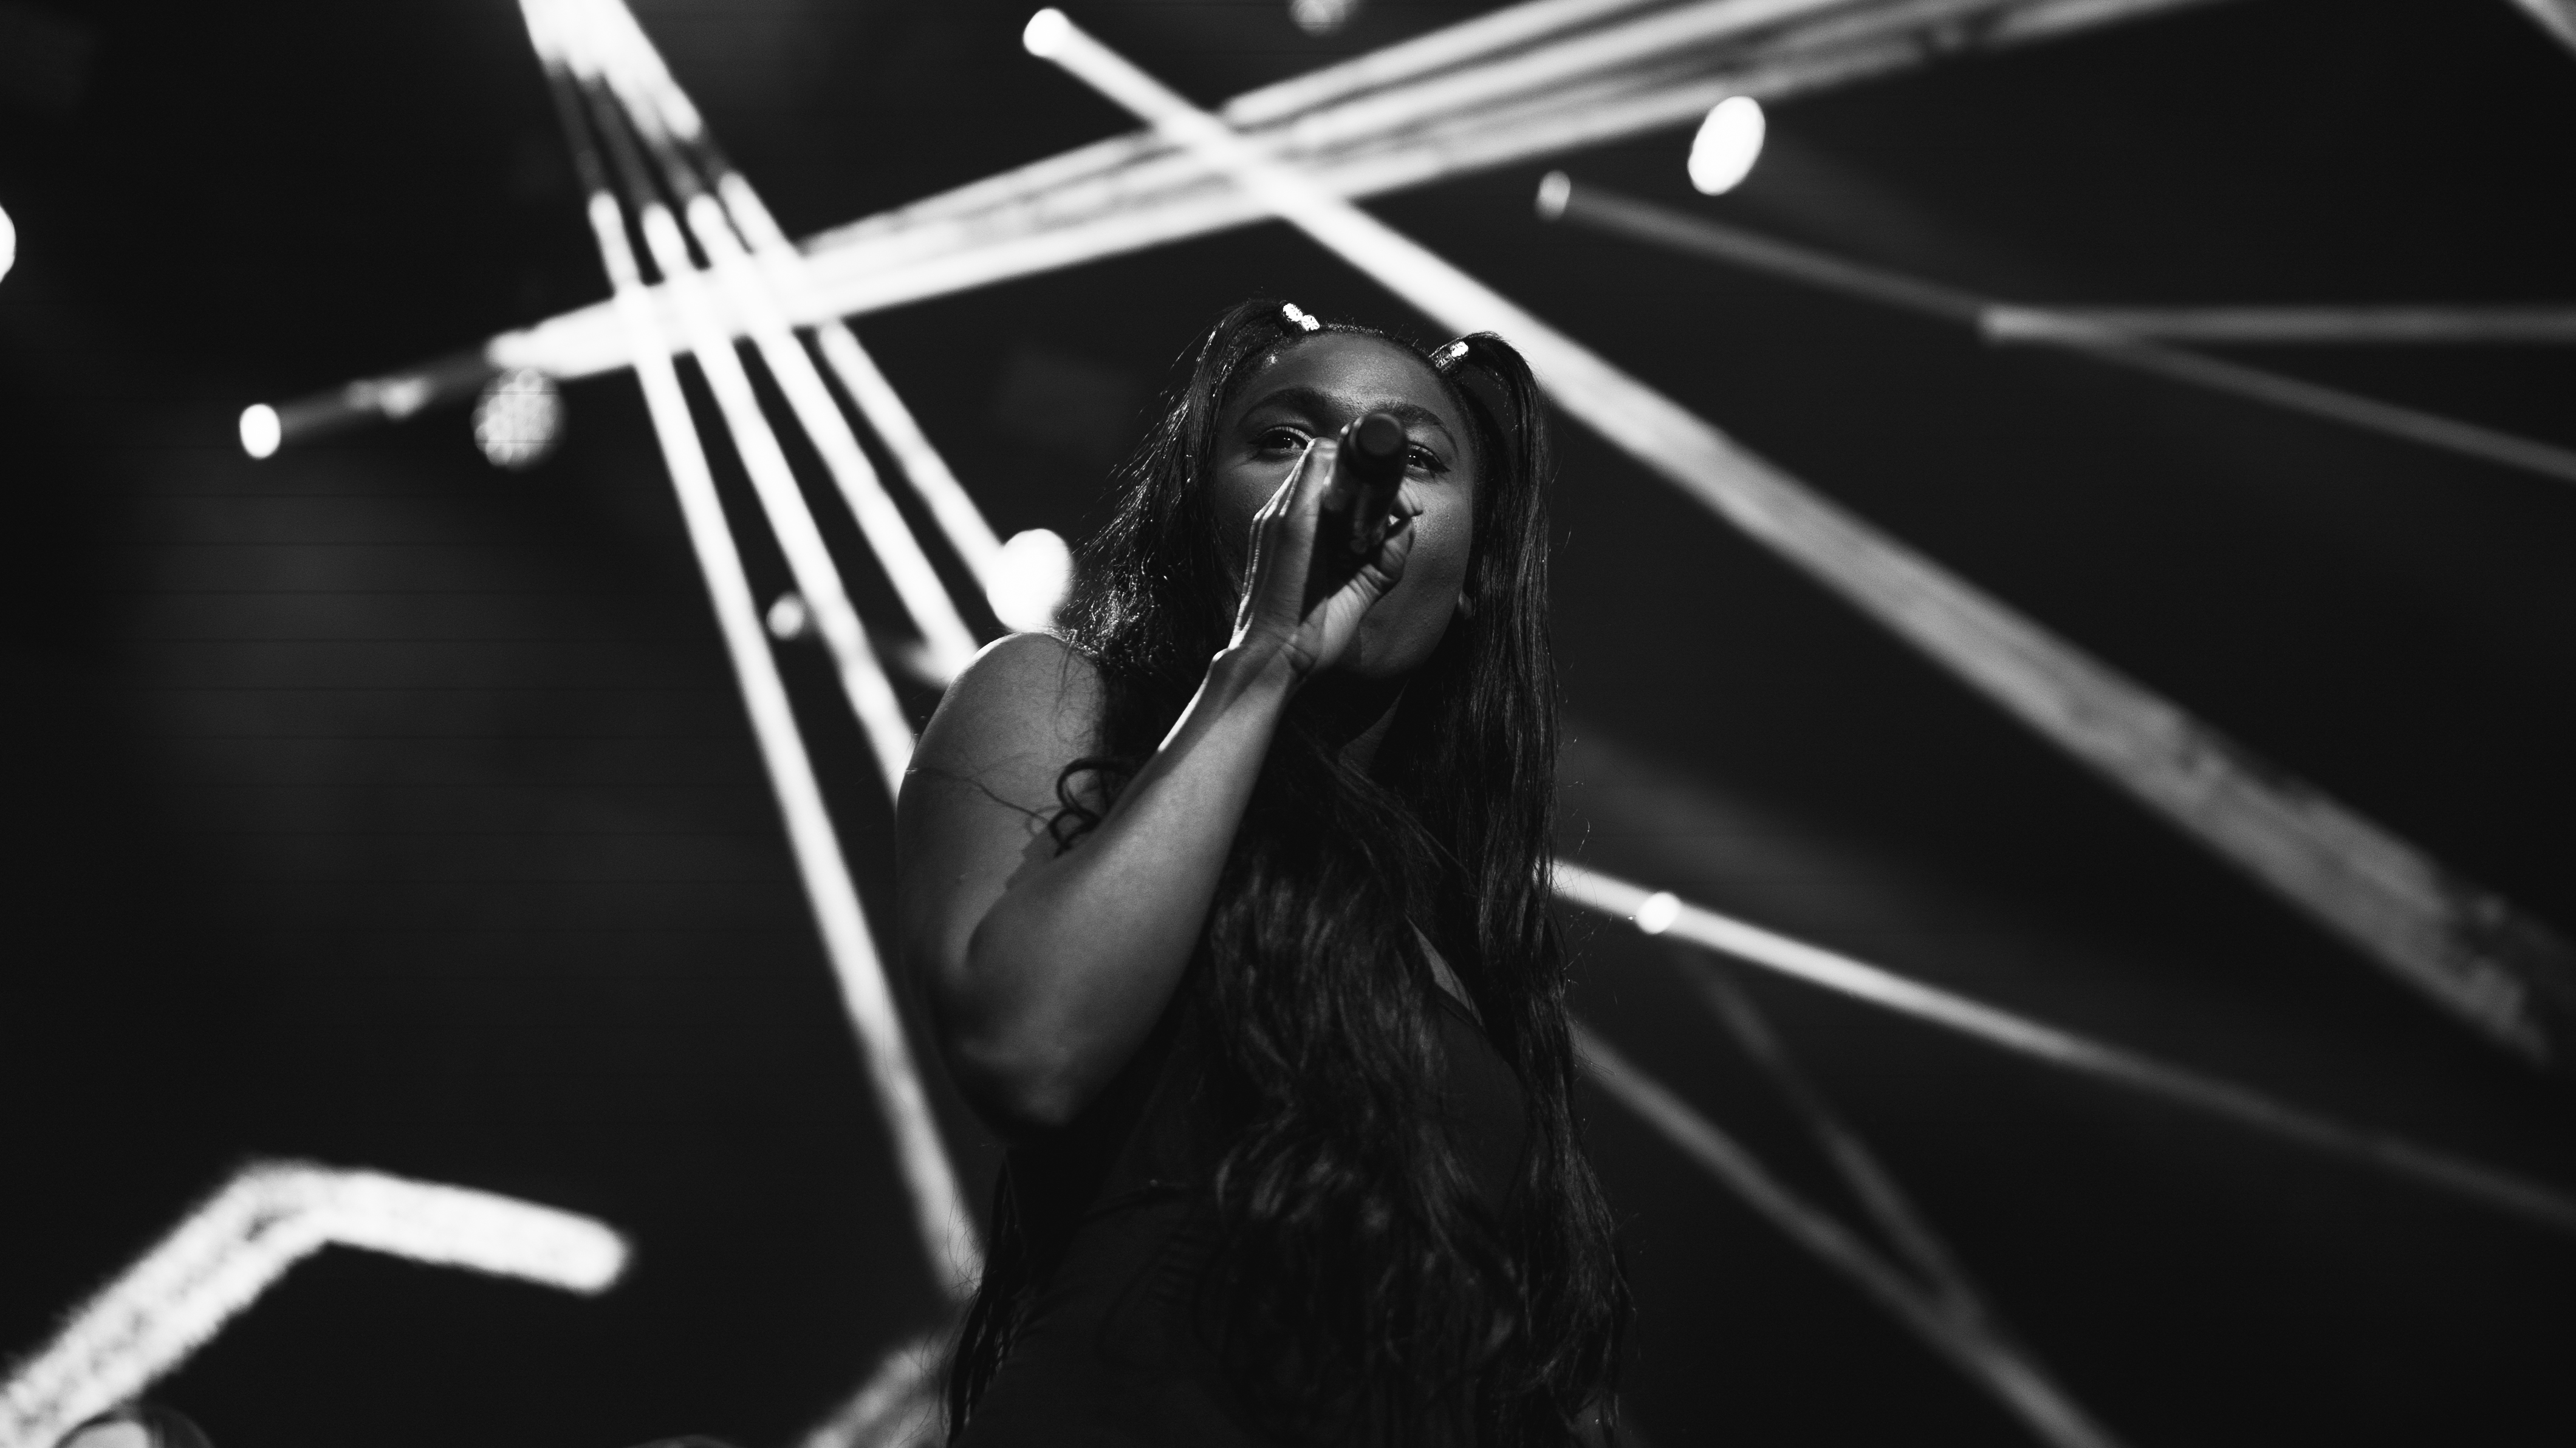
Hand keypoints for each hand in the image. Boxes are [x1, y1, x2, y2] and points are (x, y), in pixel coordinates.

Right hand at [1227, 437, 1419, 681]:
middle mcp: (1282, 513)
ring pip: (1326, 457)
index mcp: (1295, 528)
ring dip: (1368, 477)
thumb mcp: (1361, 588)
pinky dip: (1356, 480)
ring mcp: (1280, 514)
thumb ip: (1385, 556)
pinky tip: (1378, 513)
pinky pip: (1320, 470)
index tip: (1403, 510)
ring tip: (1395, 509)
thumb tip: (1408, 525)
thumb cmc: (1311, 634)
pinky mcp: (1288, 523)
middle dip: (1377, 477)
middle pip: (1331, 461)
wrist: (1273, 662)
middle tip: (1407, 508)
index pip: (1331, 477)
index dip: (1370, 484)